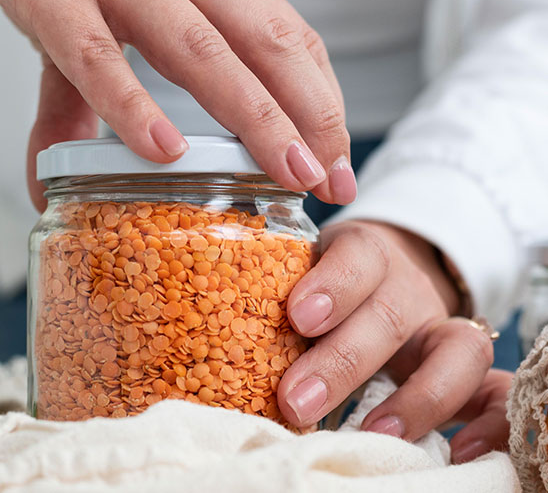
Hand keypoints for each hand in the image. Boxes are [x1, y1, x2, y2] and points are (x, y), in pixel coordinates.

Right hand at [0, 0, 353, 211]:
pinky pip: (95, 56)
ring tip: (286, 175)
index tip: (335, 162)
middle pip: (266, 41)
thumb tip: (53, 182)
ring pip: (202, 49)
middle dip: (309, 115)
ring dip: (254, 116)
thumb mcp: (84, 36)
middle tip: (329, 182)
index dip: (319, 98)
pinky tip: (164, 152)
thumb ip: (83, 104)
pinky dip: (131, 105)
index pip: (285, 35)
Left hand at [277, 221, 499, 440]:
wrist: (390, 271)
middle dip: (343, 361)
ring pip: (454, 351)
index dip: (334, 284)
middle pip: (389, 316)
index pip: (358, 256)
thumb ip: (274, 292)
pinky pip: (493, 389)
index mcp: (366, 254)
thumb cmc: (331, 280)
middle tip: (296, 400)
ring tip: (370, 432)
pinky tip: (457, 450)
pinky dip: (486, 421)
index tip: (298, 316)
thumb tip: (211, 343)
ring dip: (415, 398)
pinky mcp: (465, 362)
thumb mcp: (304, 269)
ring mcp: (442, 325)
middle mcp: (408, 288)